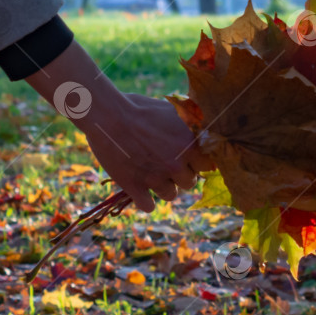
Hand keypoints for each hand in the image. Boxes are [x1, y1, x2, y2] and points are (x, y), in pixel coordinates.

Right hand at [25, 41, 212, 211]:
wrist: (107, 114)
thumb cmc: (140, 108)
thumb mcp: (173, 111)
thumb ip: (191, 126)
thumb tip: (205, 134)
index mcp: (190, 145)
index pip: (208, 166)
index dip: (197, 162)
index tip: (188, 158)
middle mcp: (177, 164)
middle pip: (189, 183)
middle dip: (179, 174)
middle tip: (165, 162)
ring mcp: (156, 178)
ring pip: (171, 196)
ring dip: (164, 187)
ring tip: (152, 173)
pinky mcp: (135, 187)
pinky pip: (148, 206)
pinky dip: (145, 200)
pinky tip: (140, 188)